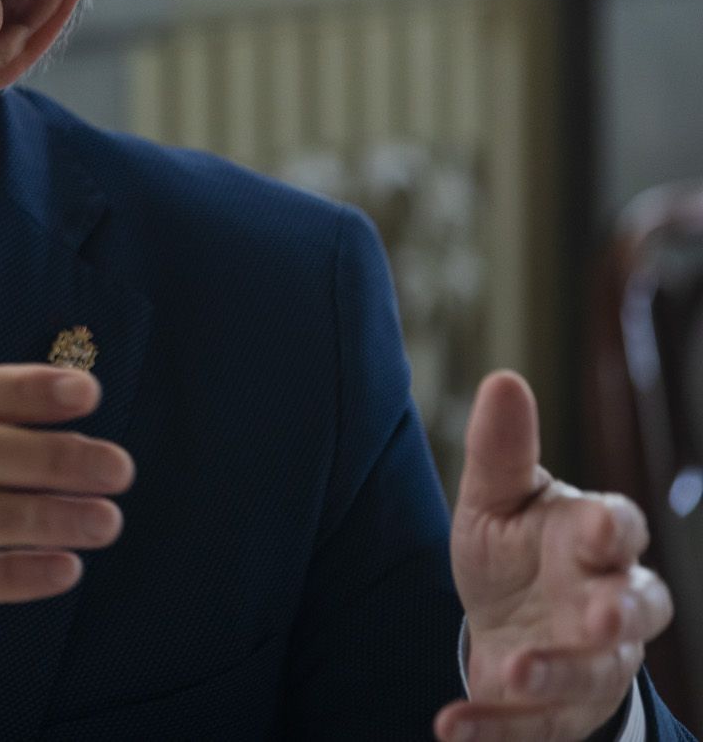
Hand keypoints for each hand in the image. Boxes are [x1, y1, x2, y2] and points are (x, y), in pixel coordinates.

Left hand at [436, 370, 673, 741]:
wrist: (509, 628)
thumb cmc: (517, 551)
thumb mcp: (498, 500)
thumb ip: (500, 452)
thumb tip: (503, 380)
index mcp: (595, 540)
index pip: (622, 527)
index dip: (615, 528)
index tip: (602, 525)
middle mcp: (607, 603)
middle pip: (638, 609)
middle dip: (622, 614)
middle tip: (601, 617)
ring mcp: (591, 663)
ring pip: (593, 674)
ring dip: (558, 675)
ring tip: (514, 672)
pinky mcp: (557, 712)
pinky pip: (534, 726)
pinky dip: (494, 729)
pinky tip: (449, 726)